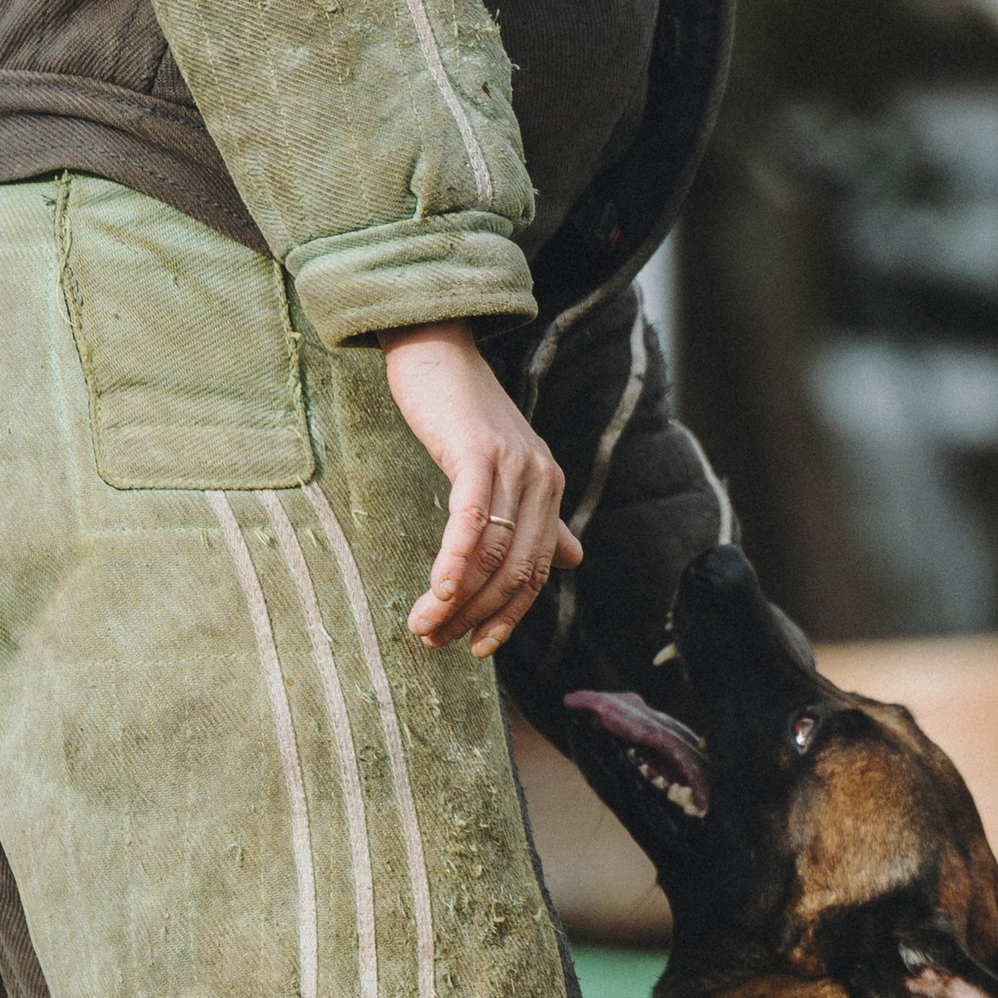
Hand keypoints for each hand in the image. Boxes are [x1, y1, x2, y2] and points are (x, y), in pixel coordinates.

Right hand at [381, 322, 581, 654]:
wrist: (438, 350)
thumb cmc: (462, 412)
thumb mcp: (506, 468)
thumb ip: (540, 516)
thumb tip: (573, 560)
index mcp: (550, 489)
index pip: (537, 571)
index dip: (509, 615)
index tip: (477, 647)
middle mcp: (542, 480)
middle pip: (516, 570)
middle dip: (478, 616)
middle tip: (436, 641)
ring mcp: (514, 466)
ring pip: (492, 553)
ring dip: (456, 600)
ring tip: (423, 626)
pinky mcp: (478, 453)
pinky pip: (471, 521)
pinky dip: (456, 563)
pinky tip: (439, 592)